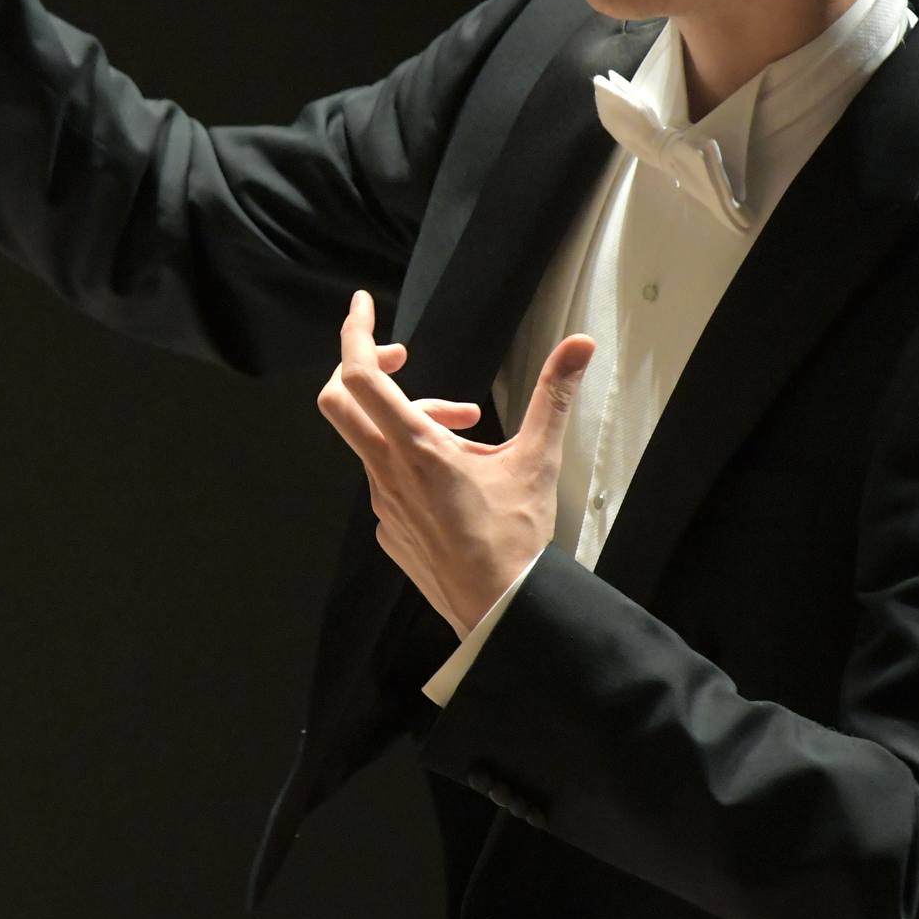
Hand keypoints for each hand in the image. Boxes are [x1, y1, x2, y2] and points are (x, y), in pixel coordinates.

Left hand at [316, 290, 594, 636]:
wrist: (502, 613)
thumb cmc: (517, 540)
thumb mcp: (537, 459)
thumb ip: (553, 395)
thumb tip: (578, 347)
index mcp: (416, 449)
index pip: (360, 376)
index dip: (355, 333)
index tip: (362, 306)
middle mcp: (387, 473)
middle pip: (340, 400)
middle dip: (366, 367)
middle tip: (404, 359)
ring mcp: (382, 503)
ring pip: (373, 439)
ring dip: (411, 420)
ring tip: (467, 430)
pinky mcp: (388, 530)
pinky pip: (385, 478)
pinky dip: (411, 461)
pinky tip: (456, 479)